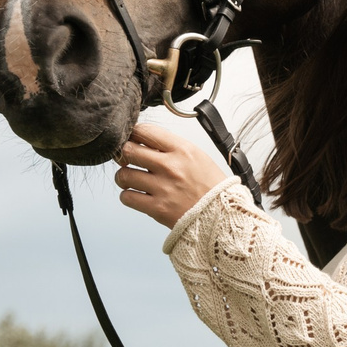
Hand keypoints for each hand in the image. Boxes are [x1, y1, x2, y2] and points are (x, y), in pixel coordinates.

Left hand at [114, 118, 228, 227]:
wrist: (222, 215)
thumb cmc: (210, 186)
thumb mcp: (196, 156)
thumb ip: (170, 147)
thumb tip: (143, 140)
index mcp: (182, 149)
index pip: (144, 131)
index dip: (133, 134)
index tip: (132, 140)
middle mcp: (171, 166)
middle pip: (129, 150)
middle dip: (124, 155)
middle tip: (128, 160)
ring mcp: (163, 188)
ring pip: (124, 175)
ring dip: (124, 177)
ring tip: (131, 180)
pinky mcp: (157, 208)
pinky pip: (127, 197)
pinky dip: (128, 196)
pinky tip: (137, 195)